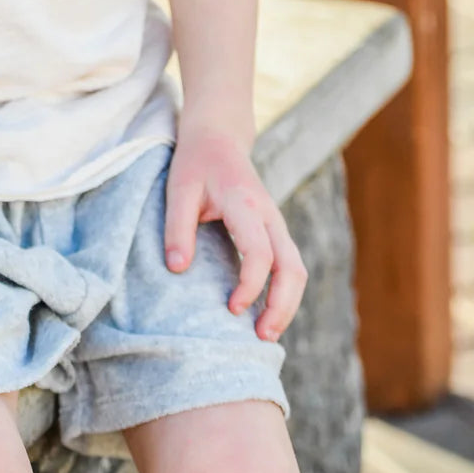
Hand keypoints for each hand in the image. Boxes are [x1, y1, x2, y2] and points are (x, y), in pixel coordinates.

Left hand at [163, 122, 307, 342]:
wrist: (218, 136)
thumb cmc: (196, 163)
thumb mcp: (178, 189)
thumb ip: (177, 228)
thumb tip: (177, 269)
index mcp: (245, 203)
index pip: (259, 252)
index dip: (250, 285)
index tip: (232, 308)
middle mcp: (268, 215)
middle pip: (292, 266)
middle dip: (283, 305)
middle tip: (261, 337)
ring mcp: (275, 222)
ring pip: (296, 268)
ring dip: (287, 303)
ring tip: (266, 333)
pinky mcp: (273, 230)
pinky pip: (289, 264)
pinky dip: (284, 292)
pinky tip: (266, 312)